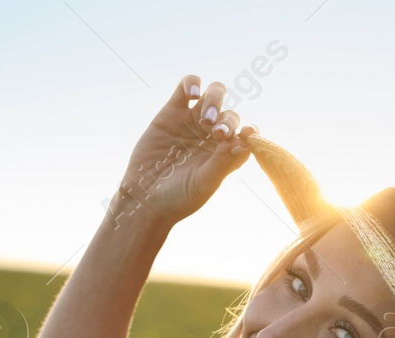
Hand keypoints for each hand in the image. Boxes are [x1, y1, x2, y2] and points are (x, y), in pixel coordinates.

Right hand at [110, 75, 255, 229]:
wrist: (144, 196)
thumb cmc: (179, 197)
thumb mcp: (205, 182)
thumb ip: (224, 161)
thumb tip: (245, 140)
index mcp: (227, 153)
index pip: (247, 134)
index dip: (250, 131)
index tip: (246, 134)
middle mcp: (213, 135)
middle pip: (231, 114)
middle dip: (228, 120)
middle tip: (218, 134)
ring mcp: (193, 121)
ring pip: (214, 94)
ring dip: (215, 100)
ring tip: (205, 118)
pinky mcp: (173, 111)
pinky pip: (187, 87)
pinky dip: (193, 83)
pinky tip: (194, 94)